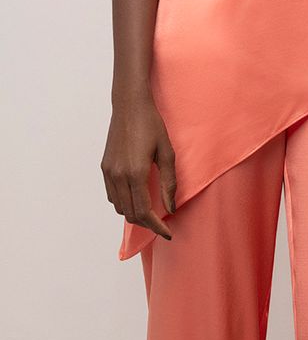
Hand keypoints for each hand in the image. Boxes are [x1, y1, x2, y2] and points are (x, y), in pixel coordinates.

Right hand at [101, 97, 176, 239]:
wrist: (129, 105)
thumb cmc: (152, 125)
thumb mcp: (167, 152)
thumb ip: (169, 182)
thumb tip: (170, 208)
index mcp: (136, 173)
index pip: (144, 212)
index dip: (156, 227)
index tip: (168, 233)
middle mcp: (119, 176)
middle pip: (130, 214)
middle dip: (147, 223)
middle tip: (162, 223)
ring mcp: (109, 172)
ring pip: (119, 207)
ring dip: (134, 214)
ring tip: (151, 211)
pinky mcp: (105, 167)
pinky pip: (112, 195)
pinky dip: (124, 202)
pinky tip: (136, 196)